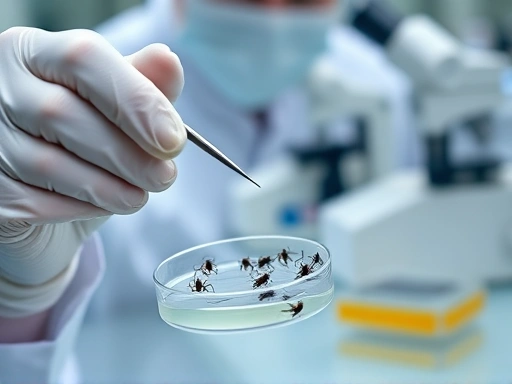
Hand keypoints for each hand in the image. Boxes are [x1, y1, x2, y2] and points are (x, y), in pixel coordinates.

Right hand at [0, 27, 185, 316]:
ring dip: (109, 186)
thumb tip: (169, 63)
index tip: (173, 139)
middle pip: (61, 113)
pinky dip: (82, 207)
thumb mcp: (118, 111)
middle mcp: (0, 86)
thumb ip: (142, 85)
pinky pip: (36, 202)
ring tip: (140, 194)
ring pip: (48, 163)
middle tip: (165, 176)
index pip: (82, 57)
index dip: (135, 98)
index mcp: (34, 53)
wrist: (51, 196)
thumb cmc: (87, 143)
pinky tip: (105, 204)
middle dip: (127, 152)